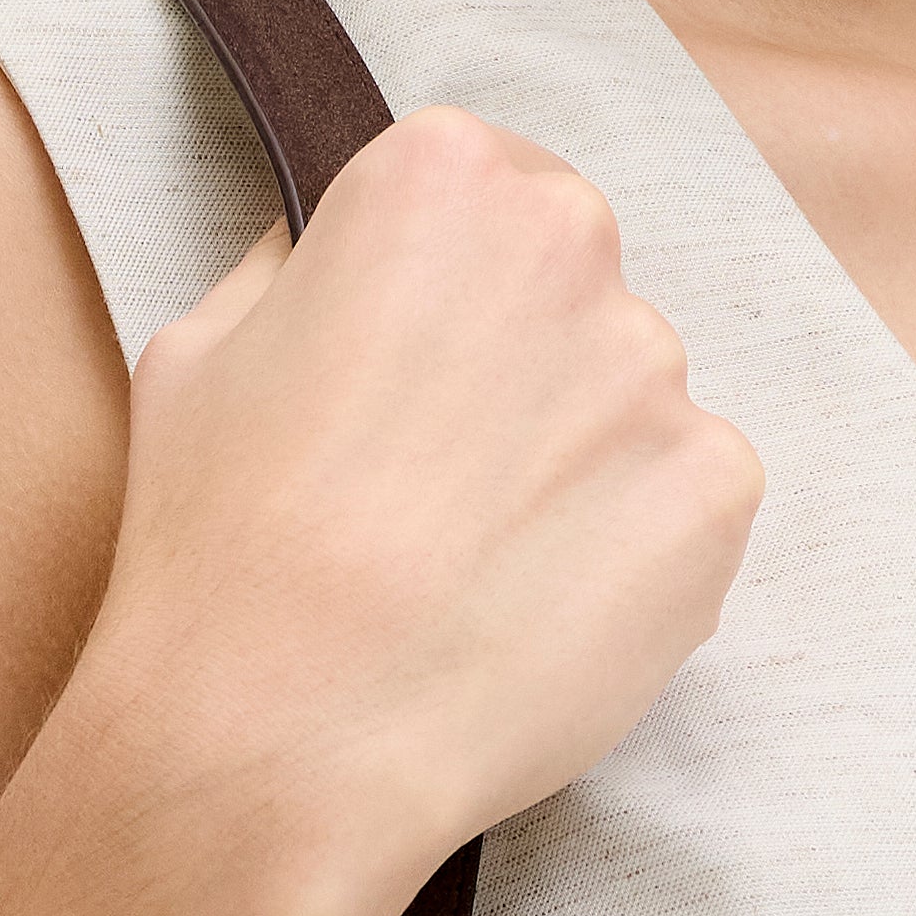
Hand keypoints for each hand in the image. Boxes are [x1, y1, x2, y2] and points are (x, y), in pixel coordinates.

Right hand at [82, 107, 764, 895]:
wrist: (285, 739)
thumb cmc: (221, 547)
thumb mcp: (200, 347)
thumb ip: (305, 267)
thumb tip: (362, 262)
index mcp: (442, 177)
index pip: (488, 185)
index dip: (445, 286)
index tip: (411, 362)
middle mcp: (569, 242)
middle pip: (573, 284)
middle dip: (523, 362)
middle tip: (438, 478)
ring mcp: (656, 370)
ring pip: (630, 399)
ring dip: (575, 462)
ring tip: (477, 565)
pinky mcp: (715, 490)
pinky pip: (685, 499)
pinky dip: (630, 550)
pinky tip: (538, 608)